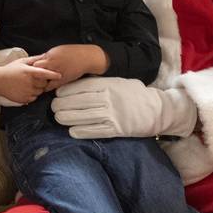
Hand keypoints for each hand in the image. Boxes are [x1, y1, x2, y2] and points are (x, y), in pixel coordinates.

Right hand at [0, 58, 61, 104]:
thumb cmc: (11, 70)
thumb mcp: (22, 62)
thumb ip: (34, 59)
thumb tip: (46, 55)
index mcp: (29, 72)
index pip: (44, 74)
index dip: (53, 75)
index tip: (60, 75)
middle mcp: (29, 82)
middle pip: (44, 84)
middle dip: (43, 82)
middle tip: (35, 78)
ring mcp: (26, 91)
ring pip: (40, 92)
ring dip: (38, 88)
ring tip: (28, 84)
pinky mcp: (24, 99)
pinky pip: (34, 98)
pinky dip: (32, 94)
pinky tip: (25, 89)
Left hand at [29, 44, 108, 86]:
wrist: (85, 57)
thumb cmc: (72, 52)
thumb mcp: (58, 50)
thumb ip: (47, 56)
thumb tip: (38, 59)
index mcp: (50, 56)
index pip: (34, 63)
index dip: (32, 67)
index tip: (31, 69)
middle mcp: (52, 64)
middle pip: (36, 71)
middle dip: (34, 74)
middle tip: (32, 77)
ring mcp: (57, 72)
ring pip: (42, 80)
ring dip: (40, 81)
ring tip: (38, 83)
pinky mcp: (62, 79)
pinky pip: (50, 86)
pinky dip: (47, 87)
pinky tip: (46, 86)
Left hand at [52, 78, 197, 138]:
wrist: (157, 110)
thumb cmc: (136, 95)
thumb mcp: (119, 82)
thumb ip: (101, 83)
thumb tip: (78, 85)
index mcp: (108, 84)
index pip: (79, 87)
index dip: (64, 91)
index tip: (57, 94)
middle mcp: (107, 98)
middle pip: (74, 102)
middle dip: (59, 106)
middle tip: (54, 108)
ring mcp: (111, 114)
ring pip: (78, 117)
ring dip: (64, 118)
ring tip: (60, 118)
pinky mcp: (114, 129)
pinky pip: (90, 131)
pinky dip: (77, 131)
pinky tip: (72, 130)